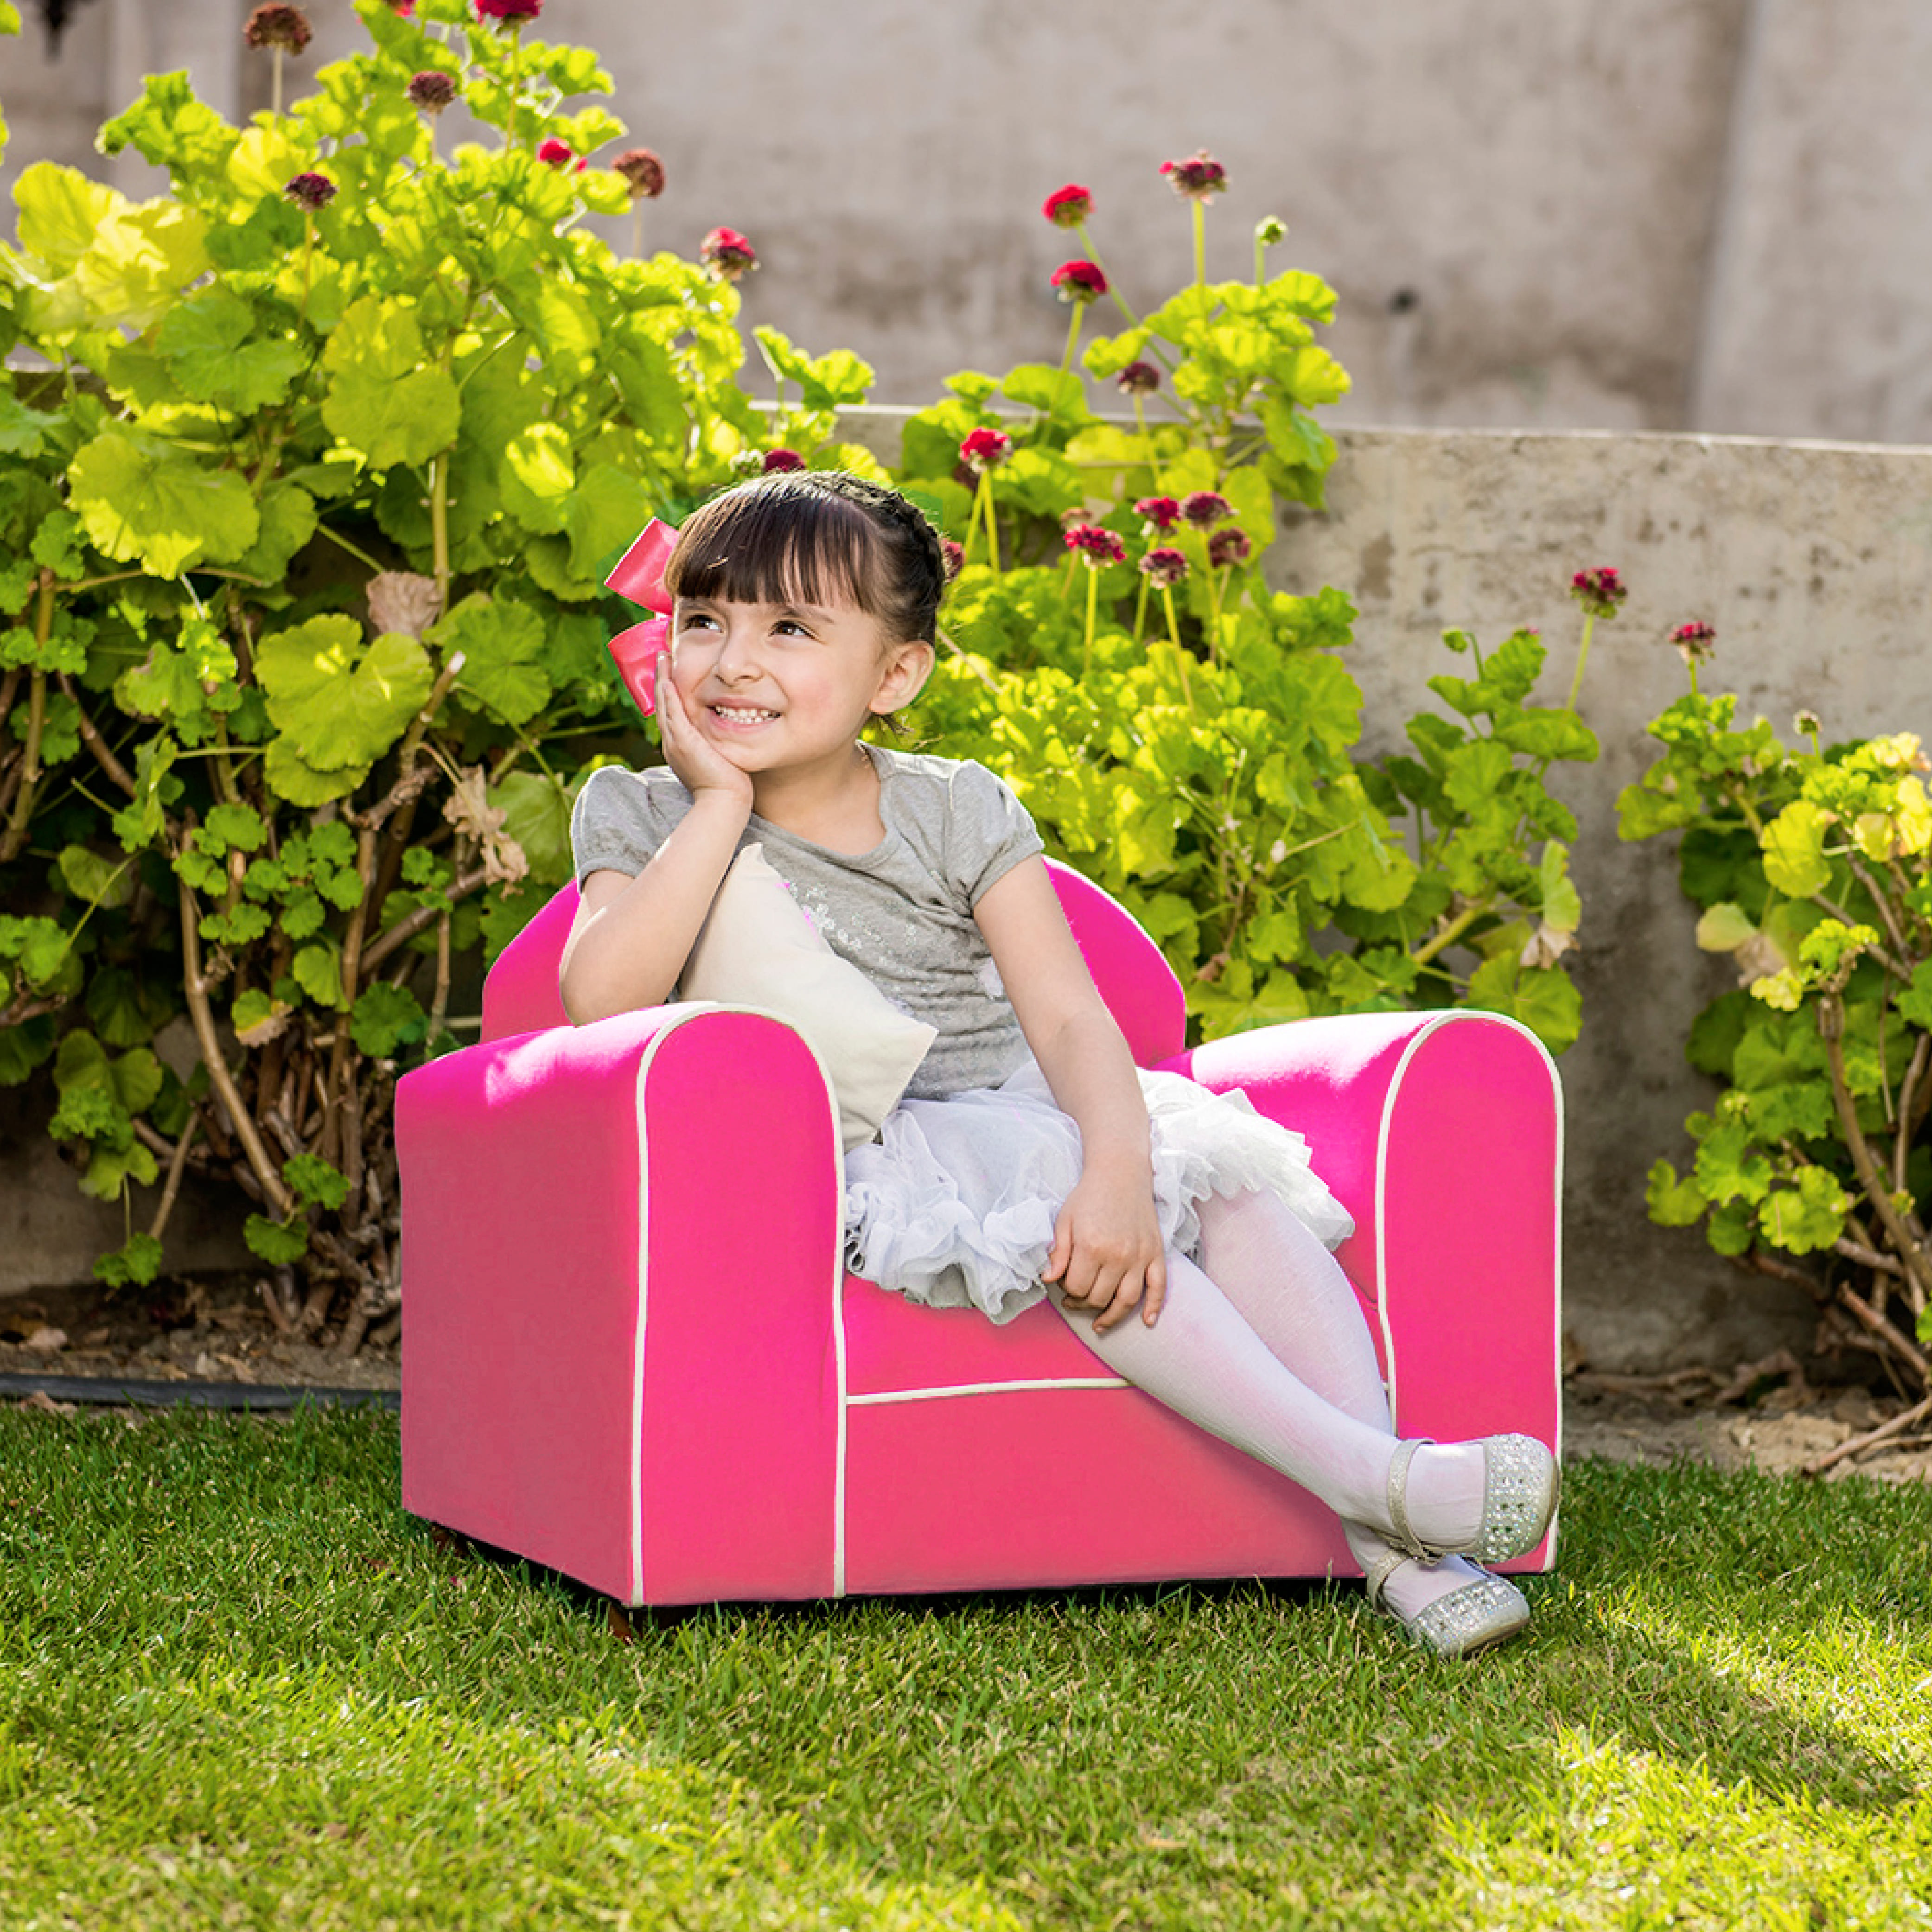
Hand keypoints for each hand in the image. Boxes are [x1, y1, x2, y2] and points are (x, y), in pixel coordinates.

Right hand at [654, 654, 754, 810]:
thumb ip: (716, 742)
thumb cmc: (728, 784)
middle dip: (661, 679)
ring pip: (664, 705)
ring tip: (663, 657)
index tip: (670, 671)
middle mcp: (673, 742)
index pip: (671, 712)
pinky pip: (672, 714)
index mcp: (679, 746)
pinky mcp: (683, 742)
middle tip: (662, 655)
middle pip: (662, 704)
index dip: (668, 691)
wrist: (725, 802)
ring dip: (662, 680)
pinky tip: (667, 678)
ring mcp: (675, 742)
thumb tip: (726, 731)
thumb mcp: (719, 757)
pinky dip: (668, 696)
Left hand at [1041, 1162, 1166, 1332]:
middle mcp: (1118, 1256)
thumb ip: (1058, 1252)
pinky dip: (1154, 1307)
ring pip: (1127, 1301)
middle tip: (1073, 1299)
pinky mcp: (1156, 1253)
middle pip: (1099, 1298)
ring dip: (1112, 1317)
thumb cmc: (1089, 1196)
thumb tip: (1049, 1279)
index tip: (1063, 1282)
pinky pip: (1159, 1287)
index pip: (1077, 1288)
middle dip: (1083, 1303)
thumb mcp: (1064, 1220)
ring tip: (1099, 1323)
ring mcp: (1140, 1256)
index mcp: (1091, 1247)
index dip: (1066, 1290)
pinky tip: (1147, 1321)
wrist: (1120, 1173)